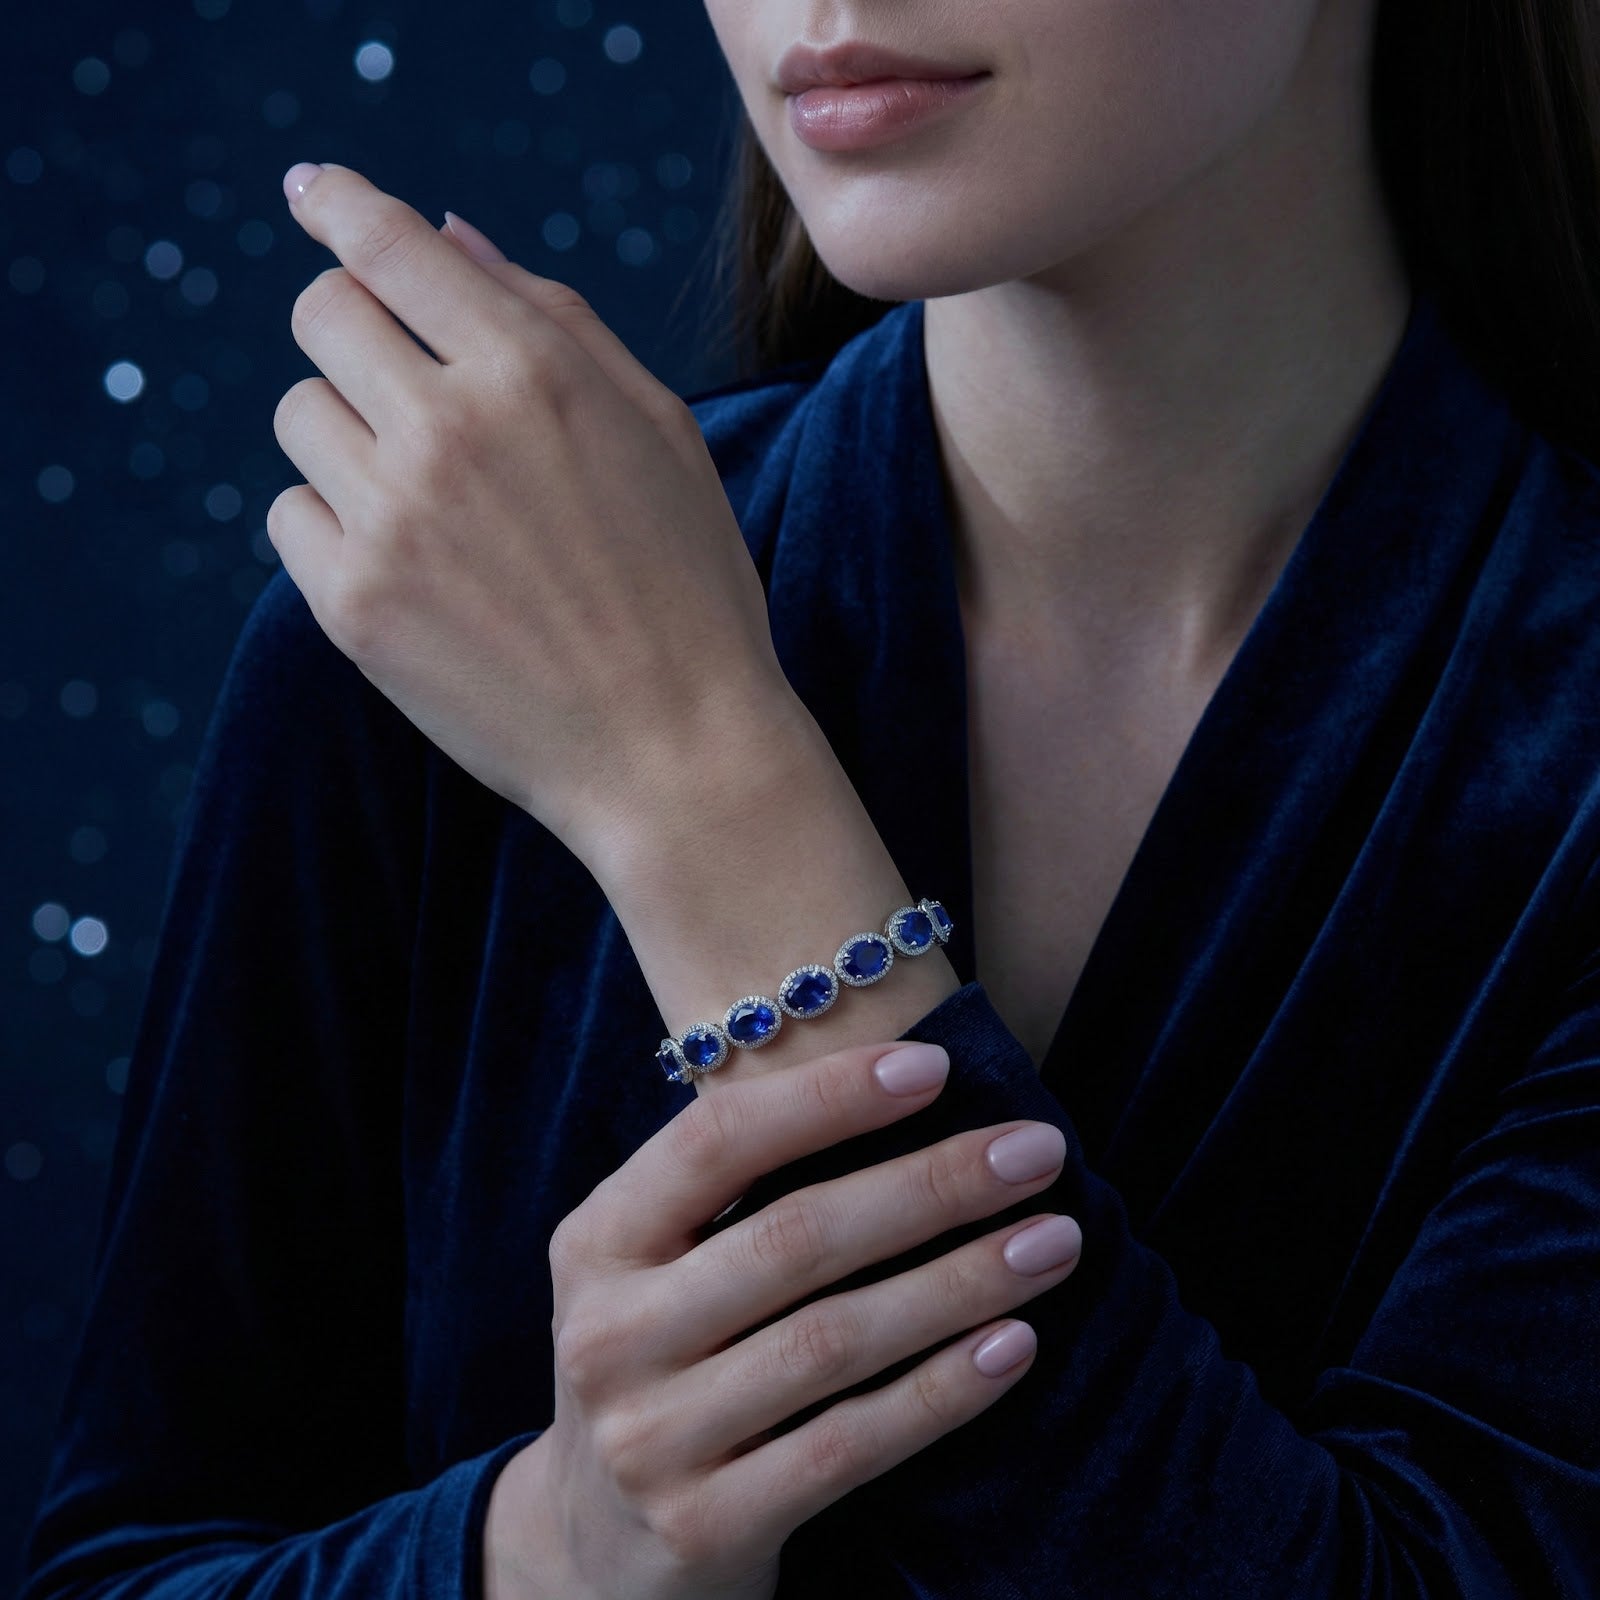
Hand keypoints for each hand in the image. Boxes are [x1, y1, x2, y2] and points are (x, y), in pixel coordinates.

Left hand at [267, 162, 793, 859]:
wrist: (677, 751)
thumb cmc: (688, 588)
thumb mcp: (660, 431)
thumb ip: (554, 318)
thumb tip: (448, 236)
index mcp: (535, 370)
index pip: (391, 245)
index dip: (340, 206)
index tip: (312, 194)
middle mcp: (449, 428)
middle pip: (321, 316)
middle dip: (353, 331)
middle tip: (404, 386)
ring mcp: (391, 519)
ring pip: (299, 415)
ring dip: (351, 438)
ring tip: (435, 504)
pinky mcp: (353, 605)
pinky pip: (291, 515)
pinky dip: (336, 527)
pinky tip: (415, 568)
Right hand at [488, 1038, 1082, 1599]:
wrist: (596, 1549)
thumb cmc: (665, 1361)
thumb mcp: (658, 1268)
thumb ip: (740, 1194)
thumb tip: (911, 1090)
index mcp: (598, 1241)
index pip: (715, 1141)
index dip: (827, 1098)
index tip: (937, 1067)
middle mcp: (608, 1333)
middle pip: (794, 1238)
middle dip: (931, 1186)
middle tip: (1038, 1151)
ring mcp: (651, 1438)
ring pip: (834, 1341)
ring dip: (961, 1283)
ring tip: (1053, 1242)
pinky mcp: (705, 1526)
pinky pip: (848, 1447)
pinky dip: (940, 1392)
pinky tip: (1013, 1346)